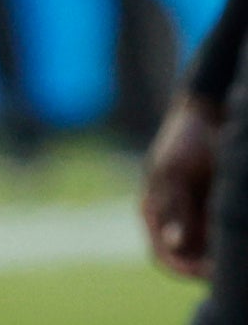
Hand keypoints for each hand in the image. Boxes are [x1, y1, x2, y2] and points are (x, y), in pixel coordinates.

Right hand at [143, 93, 221, 277]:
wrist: (207, 115)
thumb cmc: (185, 141)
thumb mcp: (176, 175)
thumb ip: (174, 210)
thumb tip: (173, 246)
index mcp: (152, 211)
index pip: (163, 257)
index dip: (185, 270)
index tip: (210, 273)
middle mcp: (170, 219)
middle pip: (186, 258)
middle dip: (206, 266)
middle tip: (229, 266)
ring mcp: (191, 215)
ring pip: (205, 251)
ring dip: (219, 255)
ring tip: (235, 244)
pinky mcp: (209, 209)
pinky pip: (218, 235)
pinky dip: (227, 240)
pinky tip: (237, 233)